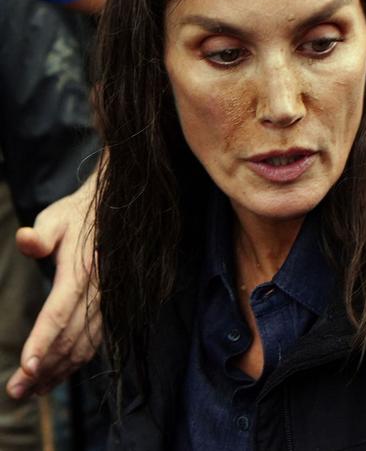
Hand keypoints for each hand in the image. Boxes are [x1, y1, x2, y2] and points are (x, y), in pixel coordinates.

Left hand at [5, 170, 100, 398]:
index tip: (26, 368)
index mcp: (80, 270)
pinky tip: (53, 377)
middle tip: (15, 391)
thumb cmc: (73, 218)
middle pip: (69, 336)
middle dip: (43, 367)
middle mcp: (96, 290)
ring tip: (30, 392)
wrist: (107, 214)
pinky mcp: (105, 309)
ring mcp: (104, 302)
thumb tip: (25, 240)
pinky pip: (92, 342)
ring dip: (57, 372)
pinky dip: (74, 364)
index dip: (43, 340)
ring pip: (83, 345)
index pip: (59, 311)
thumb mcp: (53, 219)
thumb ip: (39, 234)